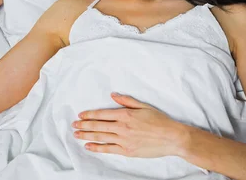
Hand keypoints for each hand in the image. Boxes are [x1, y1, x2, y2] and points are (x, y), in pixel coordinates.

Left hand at [72, 92, 188, 157]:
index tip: (81, 115)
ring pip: (101, 137)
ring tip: (77, 134)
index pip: (102, 114)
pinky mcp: (127, 151)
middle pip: (98, 126)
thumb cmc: (160, 121)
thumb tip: (113, 95)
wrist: (172, 137)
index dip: (90, 115)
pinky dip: (97, 148)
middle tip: (74, 125)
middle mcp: (122, 127)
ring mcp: (124, 140)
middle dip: (84, 125)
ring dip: (87, 136)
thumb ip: (127, 101)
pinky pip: (108, 149)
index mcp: (126, 114)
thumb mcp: (144, 106)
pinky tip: (88, 146)